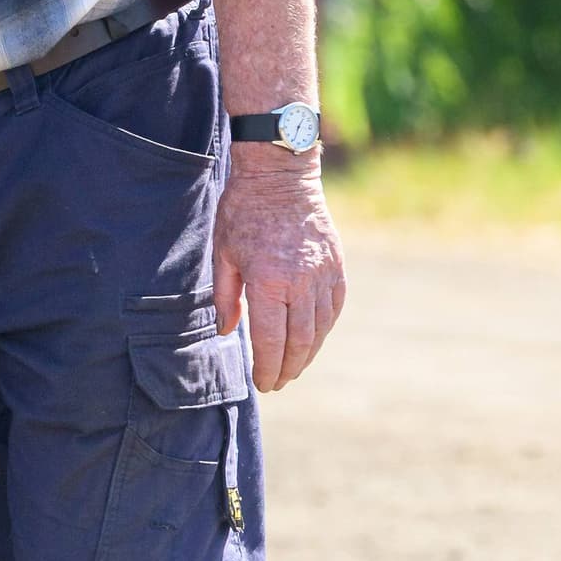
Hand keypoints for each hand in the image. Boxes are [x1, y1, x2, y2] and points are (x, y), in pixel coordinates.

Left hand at [215, 151, 347, 390]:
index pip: (271, 339)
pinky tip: (312, 340)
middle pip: (299, 340)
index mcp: (269, 281)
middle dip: (288, 367)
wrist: (280, 177)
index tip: (262, 383)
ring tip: (293, 368)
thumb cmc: (242, 213)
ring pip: (320, 328)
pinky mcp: (337, 267)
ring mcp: (324, 274)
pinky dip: (324, 328)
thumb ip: (226, 297)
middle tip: (277, 383)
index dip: (267, 366)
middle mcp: (301, 282)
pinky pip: (334, 307)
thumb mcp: (222, 254)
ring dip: (307, 353)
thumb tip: (228, 332)